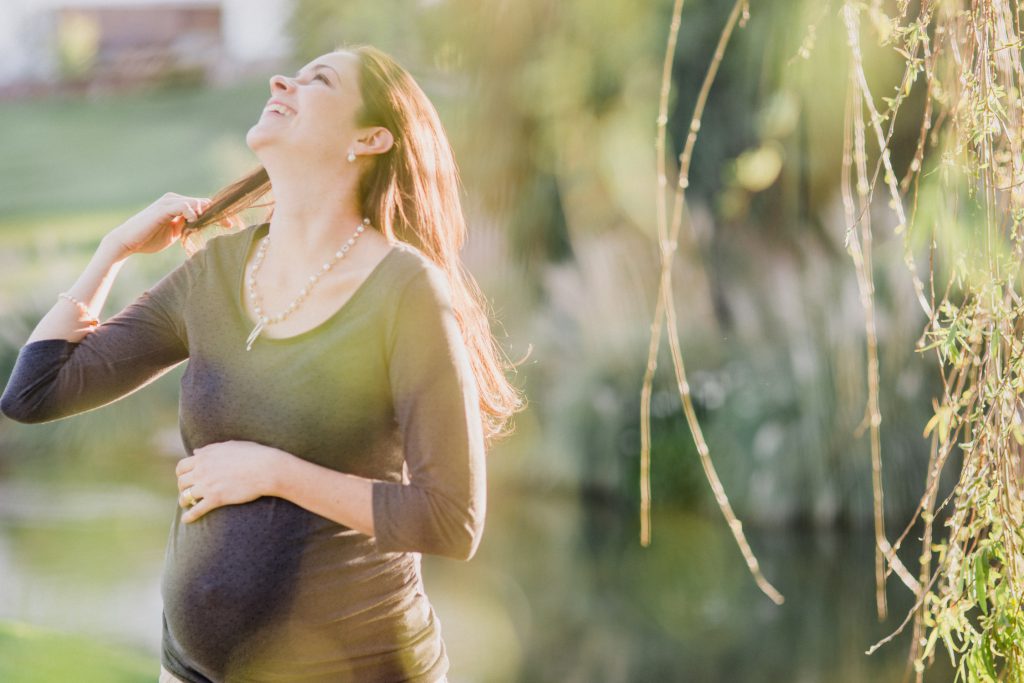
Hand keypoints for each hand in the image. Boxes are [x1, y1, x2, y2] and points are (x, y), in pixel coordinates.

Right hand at [106, 192, 222, 256]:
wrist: (128, 242)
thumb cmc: (149, 239)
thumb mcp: (175, 233)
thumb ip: (188, 227)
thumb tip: (204, 225)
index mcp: (178, 206)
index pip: (202, 206)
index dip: (218, 214)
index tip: (233, 224)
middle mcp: (174, 200)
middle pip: (203, 203)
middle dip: (219, 213)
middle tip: (233, 224)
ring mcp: (168, 202)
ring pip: (196, 203)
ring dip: (209, 213)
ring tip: (221, 223)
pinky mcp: (163, 208)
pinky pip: (183, 206)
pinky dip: (192, 212)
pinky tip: (196, 220)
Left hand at [175, 440, 284, 522]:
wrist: (266, 468)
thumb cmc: (252, 454)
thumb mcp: (230, 446)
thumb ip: (210, 449)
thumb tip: (195, 452)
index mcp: (204, 457)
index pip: (182, 466)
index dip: (181, 473)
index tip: (185, 478)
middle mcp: (202, 471)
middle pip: (181, 482)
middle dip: (182, 487)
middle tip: (187, 492)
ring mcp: (208, 485)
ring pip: (186, 496)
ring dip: (184, 502)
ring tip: (187, 505)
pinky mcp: (216, 498)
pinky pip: (197, 510)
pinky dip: (189, 516)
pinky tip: (185, 520)